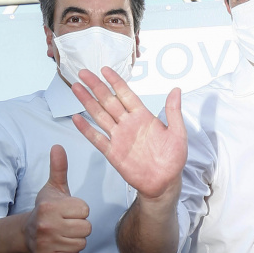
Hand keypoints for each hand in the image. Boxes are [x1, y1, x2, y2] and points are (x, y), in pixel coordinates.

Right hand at [23, 145, 91, 252]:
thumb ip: (59, 168)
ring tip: (62, 234)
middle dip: (80, 226)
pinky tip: (59, 246)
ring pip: (82, 244)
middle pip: (86, 228)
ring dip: (75, 240)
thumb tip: (58, 146)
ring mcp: (46, 244)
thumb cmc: (47, 209)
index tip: (68, 211)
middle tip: (66, 224)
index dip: (80, 211)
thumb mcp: (53, 188)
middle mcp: (47, 225)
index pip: (85, 210)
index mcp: (50, 207)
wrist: (27, 233)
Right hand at [70, 68, 185, 201]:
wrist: (165, 183)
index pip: (126, 94)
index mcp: (143, 117)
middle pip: (109, 101)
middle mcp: (128, 124)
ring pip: (100, 115)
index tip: (104, 69)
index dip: (116, 81)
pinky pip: (97, 138)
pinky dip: (87, 129)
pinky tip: (77, 118)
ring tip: (76, 88)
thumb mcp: (178, 133)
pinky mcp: (113, 152)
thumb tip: (176, 90)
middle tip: (83, 72)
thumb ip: (174, 112)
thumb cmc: (173, 159)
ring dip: (88, 102)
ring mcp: (119, 137)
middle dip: (96, 86)